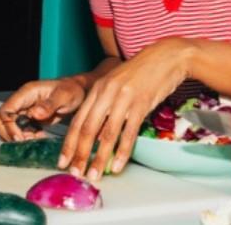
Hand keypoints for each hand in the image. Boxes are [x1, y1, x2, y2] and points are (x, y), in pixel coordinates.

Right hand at [0, 78, 86, 141]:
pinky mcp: (29, 119)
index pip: (6, 110)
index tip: (20, 137)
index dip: (9, 126)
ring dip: (19, 137)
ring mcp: (24, 111)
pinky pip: (19, 131)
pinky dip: (26, 138)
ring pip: (8, 128)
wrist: (80, 93)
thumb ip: (49, 104)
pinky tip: (38, 137)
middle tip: (26, 140)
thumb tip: (34, 113)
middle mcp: (22, 102)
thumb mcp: (64, 95)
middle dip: (10, 134)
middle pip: (1, 120)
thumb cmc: (73, 90)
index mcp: (26, 93)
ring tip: (35, 138)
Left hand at [58, 37, 192, 181]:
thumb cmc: (143, 72)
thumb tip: (97, 137)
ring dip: (99, 158)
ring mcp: (124, 98)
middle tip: (75, 173)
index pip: (78, 120)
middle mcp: (107, 93)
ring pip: (107, 134)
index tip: (63, 161)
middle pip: (88, 128)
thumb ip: (106, 106)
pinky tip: (117, 165)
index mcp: (99, 88)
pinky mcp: (141, 104)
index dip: (70, 143)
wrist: (167, 56)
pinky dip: (122, 152)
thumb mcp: (118, 84)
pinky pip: (129, 132)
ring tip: (94, 175)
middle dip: (80, 154)